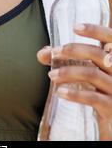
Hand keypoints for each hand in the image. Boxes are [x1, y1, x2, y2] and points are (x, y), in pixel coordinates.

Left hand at [37, 23, 111, 140]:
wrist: (111, 120)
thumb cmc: (99, 90)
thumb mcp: (87, 71)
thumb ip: (67, 60)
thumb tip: (42, 54)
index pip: (110, 37)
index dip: (95, 30)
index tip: (74, 27)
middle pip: (97, 54)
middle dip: (72, 50)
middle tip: (54, 53)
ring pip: (91, 74)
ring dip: (67, 72)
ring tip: (51, 75)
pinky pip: (92, 98)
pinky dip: (74, 94)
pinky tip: (60, 93)